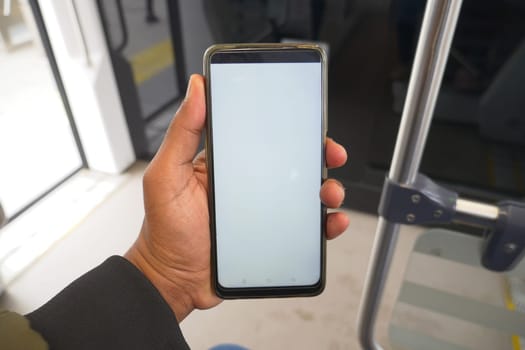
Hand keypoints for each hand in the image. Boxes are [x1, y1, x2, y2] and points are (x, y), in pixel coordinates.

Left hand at [125, 74, 348, 321]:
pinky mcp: (272, 236)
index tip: (307, 118)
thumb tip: (196, 88)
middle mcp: (249, 184)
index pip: (264, 136)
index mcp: (227, 163)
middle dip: (318, 156)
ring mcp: (263, 211)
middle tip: (329, 154)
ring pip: (304, 194)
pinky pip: (305, 228)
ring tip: (329, 194)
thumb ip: (182, 132)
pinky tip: (330, 221)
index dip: (289, 126)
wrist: (173, 279)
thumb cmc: (164, 228)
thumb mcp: (166, 175)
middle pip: (292, 163)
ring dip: (326, 189)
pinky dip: (324, 224)